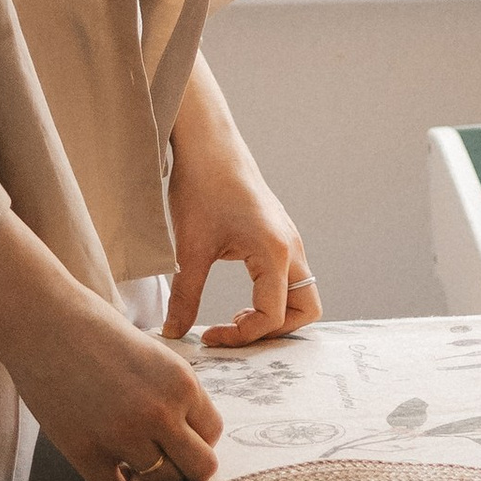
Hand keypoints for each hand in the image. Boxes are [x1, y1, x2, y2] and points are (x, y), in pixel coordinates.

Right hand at [0, 225, 221, 480]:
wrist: (41, 323)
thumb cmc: (95, 330)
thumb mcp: (153, 355)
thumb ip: (172, 393)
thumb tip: (185, 435)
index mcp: (181, 382)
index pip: (213, 432)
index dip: (197, 437)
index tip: (179, 435)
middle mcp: (159, 412)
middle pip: (200, 467)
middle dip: (186, 466)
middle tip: (165, 458)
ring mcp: (123, 435)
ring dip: (152, 477)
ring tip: (135, 461)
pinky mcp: (85, 451)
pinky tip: (109, 467)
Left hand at [164, 64, 318, 348]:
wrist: (208, 144)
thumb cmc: (202, 188)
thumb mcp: (190, 249)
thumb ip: (185, 297)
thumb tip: (175, 334)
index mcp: (274, 252)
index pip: (273, 316)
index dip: (241, 336)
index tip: (208, 335)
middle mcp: (291, 248)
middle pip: (306, 310)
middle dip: (274, 331)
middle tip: (235, 331)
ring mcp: (288, 241)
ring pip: (300, 294)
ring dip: (274, 314)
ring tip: (236, 316)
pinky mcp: (278, 236)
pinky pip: (289, 279)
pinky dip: (271, 297)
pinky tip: (239, 297)